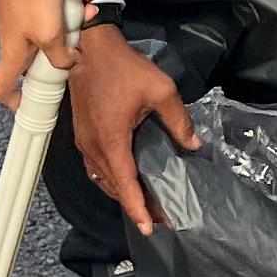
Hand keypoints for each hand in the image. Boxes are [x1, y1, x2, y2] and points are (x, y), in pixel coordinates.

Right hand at [0, 0, 78, 106]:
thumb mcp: (50, 35)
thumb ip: (62, 57)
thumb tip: (70, 64)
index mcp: (13, 54)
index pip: (1, 88)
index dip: (14, 101)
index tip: (33, 104)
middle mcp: (17, 39)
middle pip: (39, 60)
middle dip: (64, 53)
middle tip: (78, 47)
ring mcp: (27, 18)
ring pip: (56, 30)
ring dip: (76, 20)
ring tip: (88, 9)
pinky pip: (60, 8)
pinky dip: (74, 1)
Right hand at [71, 20, 199, 238]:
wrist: (87, 48)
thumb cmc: (124, 68)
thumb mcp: (161, 91)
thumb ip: (179, 121)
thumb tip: (194, 146)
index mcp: (112, 141)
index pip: (126, 185)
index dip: (139, 210)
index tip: (150, 228)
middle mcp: (94, 147)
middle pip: (114, 187)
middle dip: (135, 205)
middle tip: (158, 216)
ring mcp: (85, 142)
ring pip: (102, 179)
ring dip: (121, 193)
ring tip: (144, 201)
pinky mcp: (82, 134)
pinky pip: (95, 167)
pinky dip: (110, 179)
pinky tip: (123, 178)